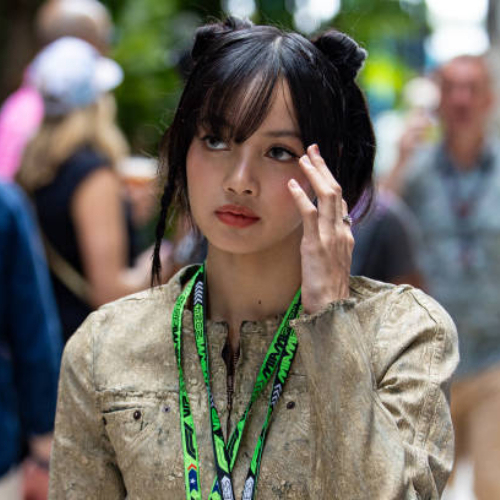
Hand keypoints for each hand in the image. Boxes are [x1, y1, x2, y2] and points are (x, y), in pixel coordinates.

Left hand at [288, 144, 353, 313]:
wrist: (332, 309)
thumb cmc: (329, 288)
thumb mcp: (333, 261)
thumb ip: (331, 242)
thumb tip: (324, 228)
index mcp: (345, 234)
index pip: (340, 200)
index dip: (331, 179)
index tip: (321, 164)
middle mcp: (341, 231)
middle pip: (336, 190)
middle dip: (324, 167)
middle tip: (313, 149)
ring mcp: (331, 237)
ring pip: (327, 196)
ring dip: (315, 174)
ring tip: (303, 157)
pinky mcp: (316, 245)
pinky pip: (310, 215)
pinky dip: (301, 197)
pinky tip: (292, 184)